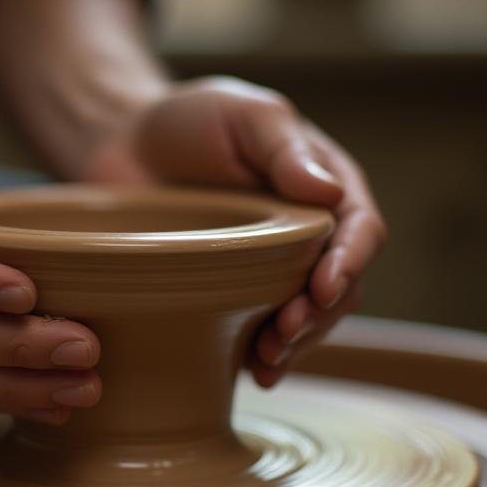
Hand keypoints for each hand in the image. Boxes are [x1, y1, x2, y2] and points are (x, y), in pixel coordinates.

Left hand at [82, 76, 384, 385]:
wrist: (126, 148)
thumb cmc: (189, 121)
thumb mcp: (242, 114)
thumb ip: (284, 147)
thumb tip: (328, 190)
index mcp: (325, 184)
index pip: (360, 228)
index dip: (350, 261)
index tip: (323, 287)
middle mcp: (311, 232)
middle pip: (342, 284)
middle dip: (320, 314)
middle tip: (285, 331)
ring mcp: (277, 269)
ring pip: (310, 317)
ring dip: (297, 344)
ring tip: (268, 359)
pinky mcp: (239, 296)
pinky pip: (265, 333)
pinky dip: (266, 356)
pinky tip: (254, 372)